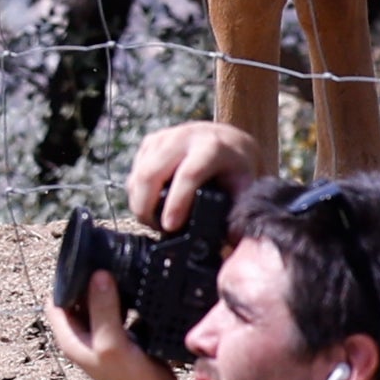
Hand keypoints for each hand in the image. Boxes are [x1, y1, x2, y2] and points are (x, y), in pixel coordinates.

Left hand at [49, 244, 177, 379]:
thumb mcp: (112, 343)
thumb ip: (104, 310)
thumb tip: (98, 275)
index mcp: (70, 335)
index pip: (56, 298)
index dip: (65, 279)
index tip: (83, 260)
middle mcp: (83, 334)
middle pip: (78, 296)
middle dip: (89, 279)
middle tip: (106, 258)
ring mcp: (102, 335)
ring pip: (100, 301)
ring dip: (109, 287)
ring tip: (122, 268)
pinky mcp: (122, 337)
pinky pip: (119, 311)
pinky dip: (125, 299)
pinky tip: (137, 288)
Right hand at [124, 118, 265, 234]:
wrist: (228, 140)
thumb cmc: (236, 167)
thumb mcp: (245, 186)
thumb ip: (238, 212)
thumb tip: (232, 242)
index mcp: (212, 147)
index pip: (188, 174)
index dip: (176, 203)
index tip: (170, 227)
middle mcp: (184, 138)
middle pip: (151, 173)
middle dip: (146, 207)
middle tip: (156, 229)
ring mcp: (164, 138)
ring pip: (138, 174)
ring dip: (139, 203)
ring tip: (153, 221)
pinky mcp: (150, 142)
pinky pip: (135, 171)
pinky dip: (137, 193)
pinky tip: (150, 205)